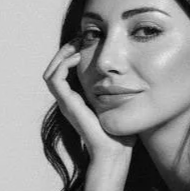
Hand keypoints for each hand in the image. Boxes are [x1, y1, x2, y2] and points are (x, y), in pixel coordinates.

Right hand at [43, 42, 136, 163]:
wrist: (116, 152)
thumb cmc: (123, 134)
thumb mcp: (123, 106)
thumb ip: (124, 92)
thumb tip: (138, 77)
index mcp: (79, 100)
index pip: (66, 72)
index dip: (73, 54)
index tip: (88, 41)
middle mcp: (69, 101)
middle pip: (55, 69)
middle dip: (66, 51)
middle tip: (80, 38)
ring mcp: (66, 104)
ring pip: (51, 72)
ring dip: (62, 55)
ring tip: (77, 44)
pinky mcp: (67, 105)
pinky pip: (55, 79)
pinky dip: (64, 65)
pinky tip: (80, 57)